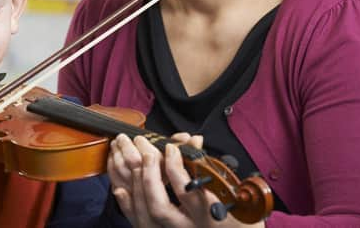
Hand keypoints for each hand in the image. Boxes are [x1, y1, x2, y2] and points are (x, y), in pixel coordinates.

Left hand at [108, 133, 263, 227]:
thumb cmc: (240, 223)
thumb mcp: (236, 196)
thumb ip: (211, 168)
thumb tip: (193, 140)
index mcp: (210, 215)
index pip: (188, 191)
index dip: (175, 168)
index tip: (170, 147)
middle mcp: (187, 227)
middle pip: (159, 206)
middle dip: (148, 174)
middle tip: (143, 146)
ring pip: (145, 215)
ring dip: (133, 183)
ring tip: (127, 155)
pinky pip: (138, 222)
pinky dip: (127, 204)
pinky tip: (119, 189)